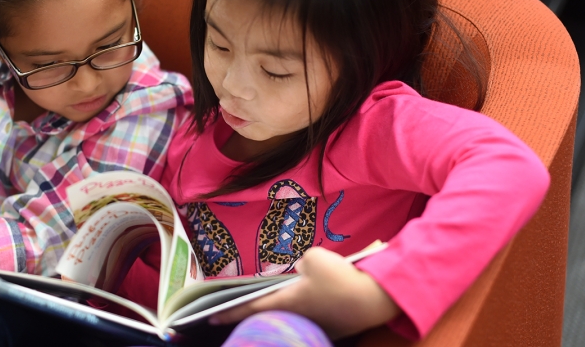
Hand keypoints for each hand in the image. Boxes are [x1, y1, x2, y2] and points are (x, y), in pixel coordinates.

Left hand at [210, 247, 400, 339]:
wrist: (374, 299)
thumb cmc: (340, 277)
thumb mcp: (314, 258)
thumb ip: (300, 263)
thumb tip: (301, 271)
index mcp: (287, 301)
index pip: (250, 308)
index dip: (228, 313)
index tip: (210, 318)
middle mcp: (298, 317)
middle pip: (269, 316)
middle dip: (252, 315)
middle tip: (235, 313)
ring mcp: (316, 325)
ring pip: (291, 318)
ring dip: (280, 314)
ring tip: (270, 307)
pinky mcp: (333, 327)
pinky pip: (312, 319)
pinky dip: (305, 313)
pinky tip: (311, 305)